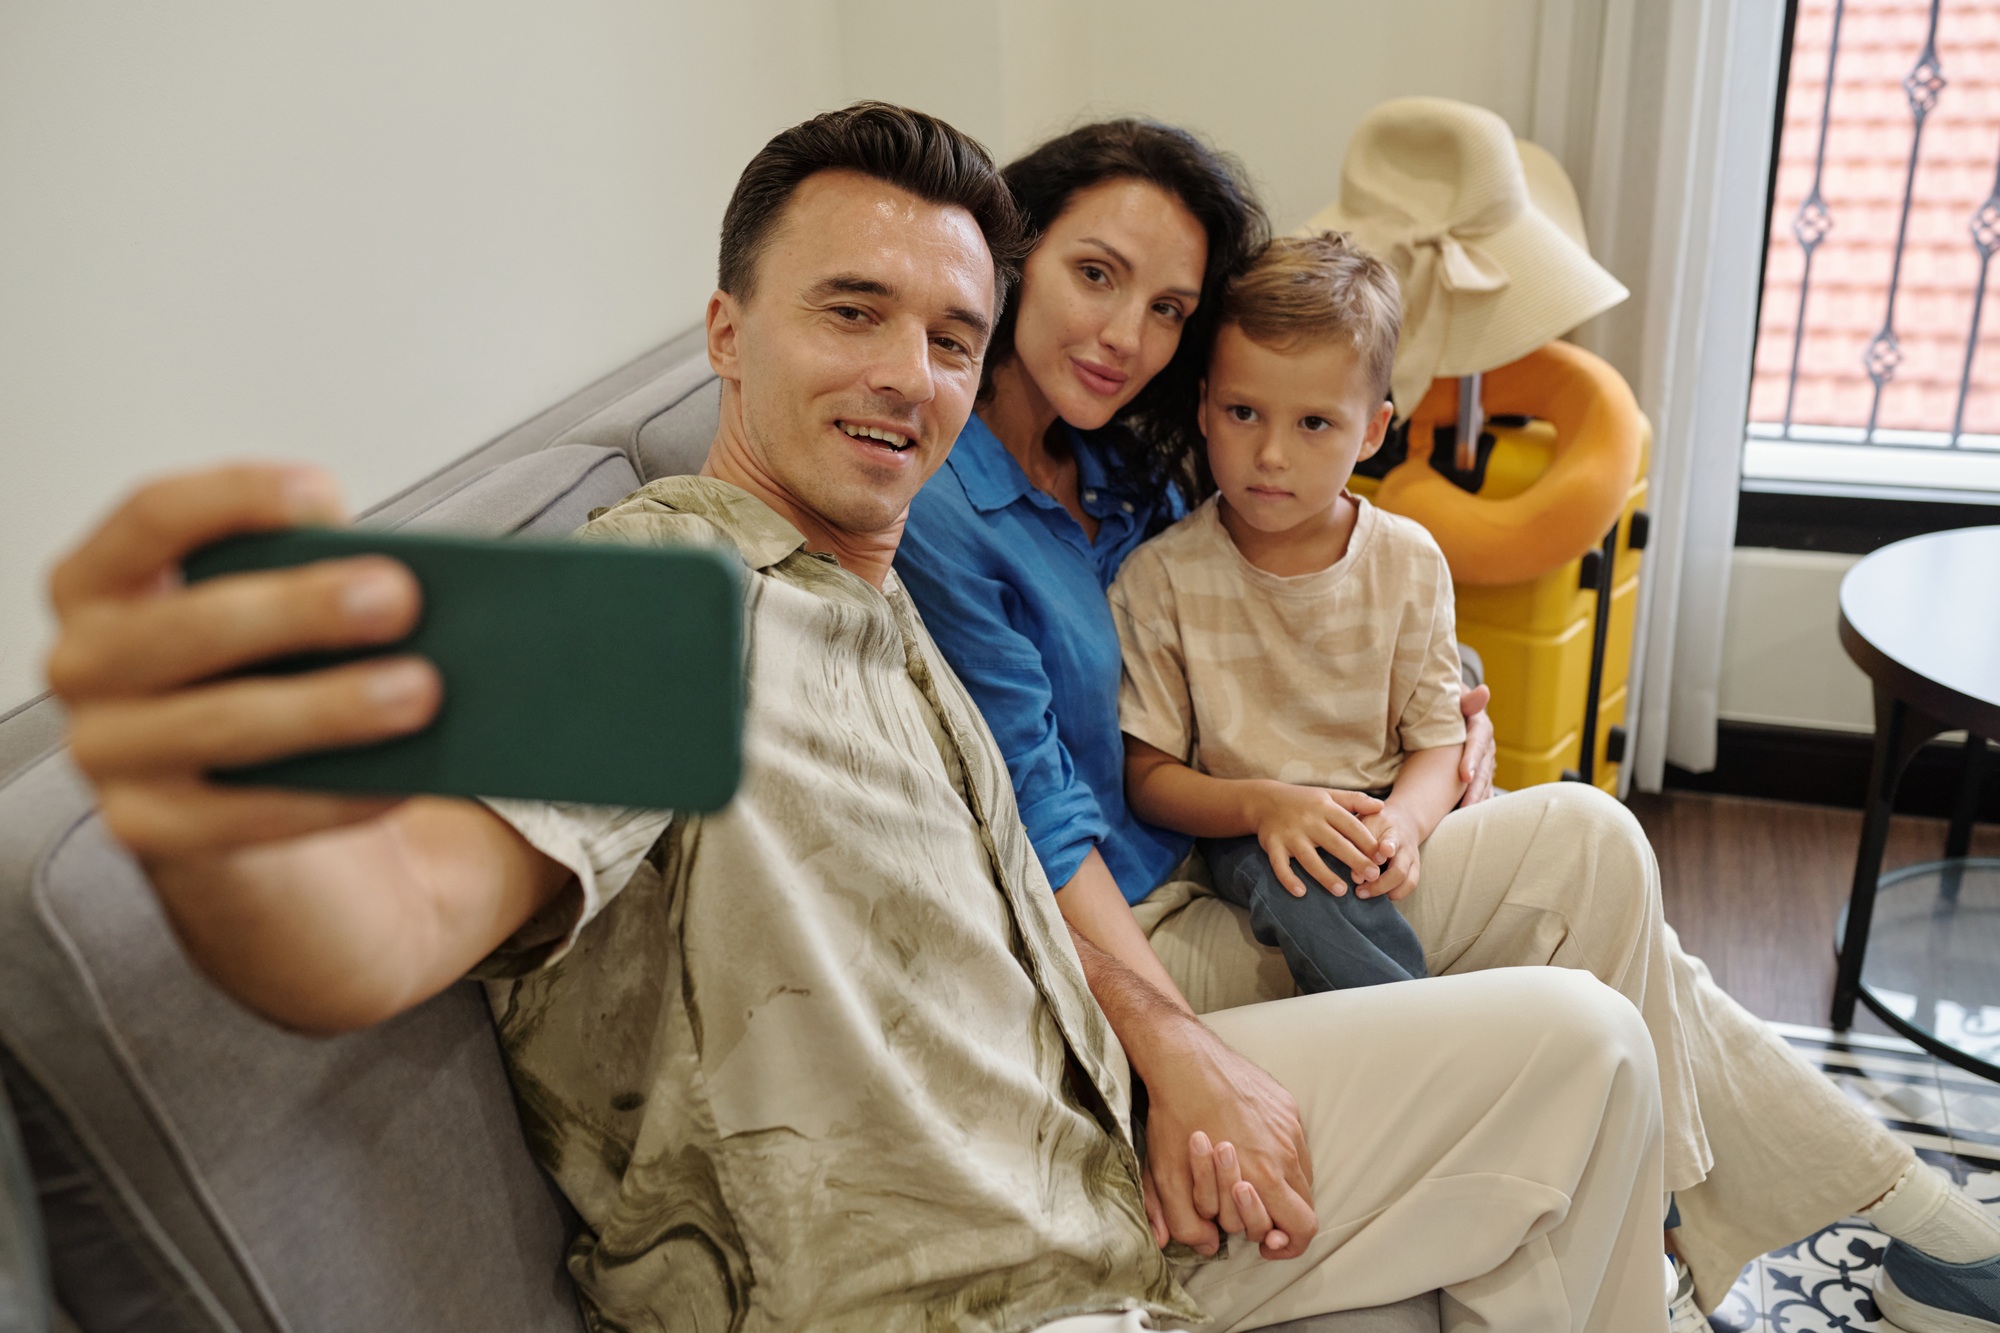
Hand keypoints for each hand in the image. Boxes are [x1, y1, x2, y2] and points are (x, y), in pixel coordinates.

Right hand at [47, 464, 439, 866]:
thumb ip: (317, 586)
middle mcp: (87, 663)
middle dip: (300, 610)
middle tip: (399, 599)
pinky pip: (246, 815)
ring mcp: (109, 752)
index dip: (236, 499)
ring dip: (329, 707)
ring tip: (420, 691)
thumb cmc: (264, 673)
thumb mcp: (277, 615)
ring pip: (221, 725)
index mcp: (105, 581)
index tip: (327, 496)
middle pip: (191, 626)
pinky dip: (332, 796)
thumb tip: (412, 587)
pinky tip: (402, 777)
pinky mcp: (150, 829)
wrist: (243, 796)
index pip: (154, 517)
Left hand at [1141, 1016, 1314, 1259]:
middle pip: (1305, 1204)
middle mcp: (1285, 1152)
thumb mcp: (1168, 1179)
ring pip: (1302, 1173)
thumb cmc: (1176, 1119)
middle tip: (1253, 1215)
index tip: (1265, 1243)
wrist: (1183, 1060)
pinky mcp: (1286, 1105)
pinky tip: (1251, 1149)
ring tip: (1250, 1181)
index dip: (1289, 1245)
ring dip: (1282, 1186)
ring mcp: (1289, 1126)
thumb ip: (1186, 1223)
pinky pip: (1295, 1143)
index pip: (1303, 1228)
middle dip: (1281, 1217)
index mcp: (1264, 1176)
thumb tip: (1207, 1245)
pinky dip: (1280, 1156)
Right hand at [1248, 781, 1382, 897]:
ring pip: (1309, 858)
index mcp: (1325, 808)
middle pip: (1335, 843)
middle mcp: (1308, 821)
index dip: (1368, 841)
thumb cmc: (1303, 800)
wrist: (1264, 799)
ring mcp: (1290, 835)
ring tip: (1342, 891)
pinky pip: (1280, 865)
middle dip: (1355, 860)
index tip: (1382, 857)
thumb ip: (1355, 800)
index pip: (1351, 825)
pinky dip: (1288, 879)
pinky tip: (1300, 892)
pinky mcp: (1273, 845)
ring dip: (1325, 875)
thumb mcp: (1329, 795)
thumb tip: (1382, 807)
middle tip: (1373, 876)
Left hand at [1357, 805, 1422, 900]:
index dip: (1388, 848)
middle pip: (1399, 871)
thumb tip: (1356, 877)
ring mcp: (1413, 860)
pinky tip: (1379, 896)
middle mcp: (1405, 849)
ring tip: (1366, 895)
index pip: (1392, 841)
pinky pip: (1410, 887)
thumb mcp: (1367, 823)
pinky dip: (1396, 894)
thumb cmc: (1377, 824)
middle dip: (1379, 884)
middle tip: (1359, 891)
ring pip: (1408, 882)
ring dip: (1386, 891)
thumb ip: (1359, 846)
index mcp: (1392, 833)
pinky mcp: (1415, 870)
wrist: (1404, 820)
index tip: (1382, 853)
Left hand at [1457, 684, 1495, 805]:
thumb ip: (1466, 698)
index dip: (1471, 758)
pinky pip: (1479, 791)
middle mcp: (1485, 746)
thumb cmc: (1446, 703)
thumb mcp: (1454, 698)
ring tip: (1467, 816)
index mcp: (1479, 726)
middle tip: (1466, 805)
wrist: (1449, 710)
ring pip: (1484, 783)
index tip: (1463, 775)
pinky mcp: (1479, 773)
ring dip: (1477, 800)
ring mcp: (1484, 762)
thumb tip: (1484, 691)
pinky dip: (1475, 803)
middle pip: (1483, 769)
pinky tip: (1468, 819)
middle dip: (1475, 789)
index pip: (1477, 743)